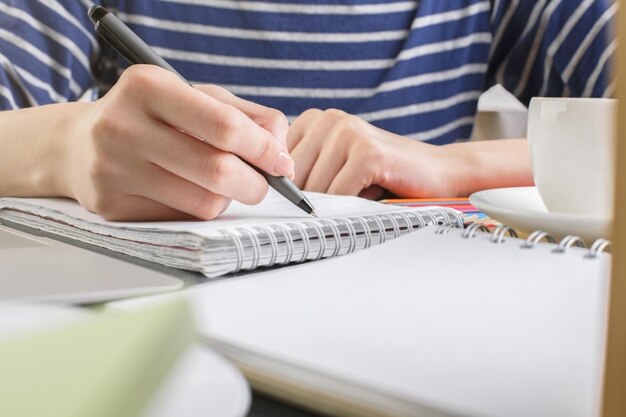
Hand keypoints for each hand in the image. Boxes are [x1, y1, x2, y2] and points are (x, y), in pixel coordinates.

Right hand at [63, 65, 292, 220]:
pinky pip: (181, 219)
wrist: (80, 144)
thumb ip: (249, 117)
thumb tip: (283, 154)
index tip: (282, 163)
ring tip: (222, 185)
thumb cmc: (154, 117)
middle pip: (217, 170)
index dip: (263, 149)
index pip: (224, 126)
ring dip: (227, 198)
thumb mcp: (198, 99)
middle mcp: (122, 126)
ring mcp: (112, 169)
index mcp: (147, 87)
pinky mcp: (111, 206)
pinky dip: (199, 210)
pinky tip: (189, 193)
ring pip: (202, 202)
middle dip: (255, 184)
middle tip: (263, 184)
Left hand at [287, 109, 455, 198]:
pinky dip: (349, 207)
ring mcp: (348, 132)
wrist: (437, 173)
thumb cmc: (383, 177)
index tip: (302, 203)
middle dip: (309, 200)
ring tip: (356, 199)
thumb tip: (265, 195)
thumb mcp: (335, 168)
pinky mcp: (367, 151)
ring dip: (333, 205)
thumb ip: (304, 173)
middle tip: (335, 207)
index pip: (276, 164)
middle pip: (294, 178)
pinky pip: (339, 194)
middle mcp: (328, 119)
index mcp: (314, 120)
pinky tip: (368, 200)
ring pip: (315, 188)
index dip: (287, 190)